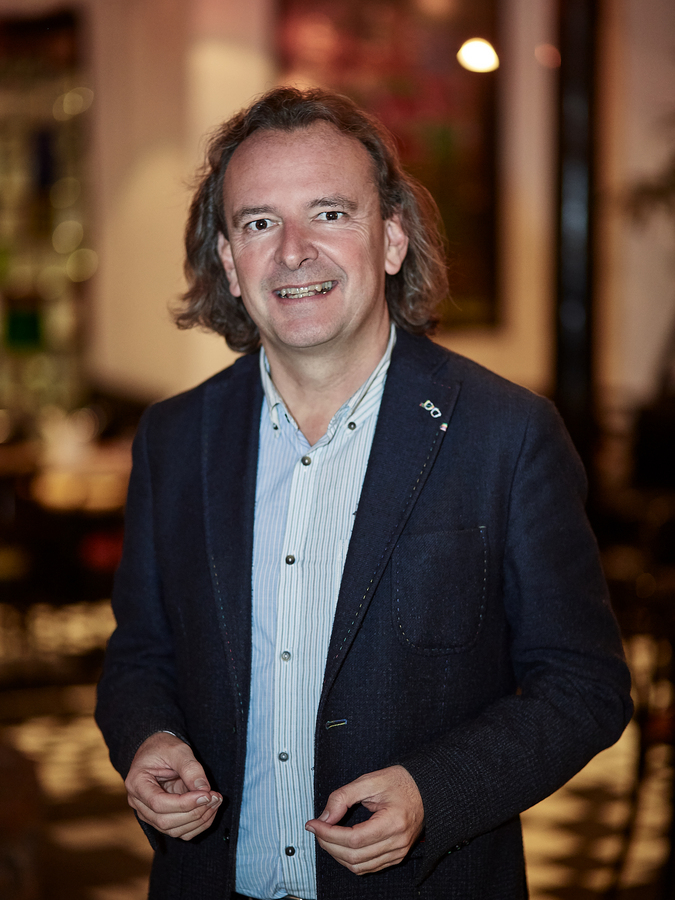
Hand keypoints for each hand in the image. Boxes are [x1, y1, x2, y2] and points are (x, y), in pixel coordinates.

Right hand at [125, 732, 221, 839]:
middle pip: (165, 821)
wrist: (156, 749)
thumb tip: (204, 790)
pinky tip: (210, 809)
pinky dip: (197, 824)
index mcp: (137, 783)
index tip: (206, 795)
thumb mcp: (177, 750)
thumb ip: (190, 768)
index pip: (158, 803)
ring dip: (199, 820)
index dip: (184, 804)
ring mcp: (148, 814)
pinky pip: (179, 831)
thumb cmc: (163, 747)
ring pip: (173, 830)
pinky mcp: (161, 818)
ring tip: (216, 801)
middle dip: (195, 812)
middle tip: (216, 798)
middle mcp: (138, 803)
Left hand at [305, 765, 423, 874]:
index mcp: (394, 822)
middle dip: (329, 844)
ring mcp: (399, 853)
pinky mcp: (397, 856)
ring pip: (359, 867)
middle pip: (354, 857)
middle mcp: (398, 843)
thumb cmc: (400, 781)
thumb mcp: (370, 780)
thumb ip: (344, 797)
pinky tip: (342, 844)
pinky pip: (369, 867)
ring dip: (337, 854)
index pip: (353, 839)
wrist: (426, 789)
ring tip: (326, 835)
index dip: (329, 834)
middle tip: (316, 828)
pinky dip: (351, 860)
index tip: (313, 823)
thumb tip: (323, 818)